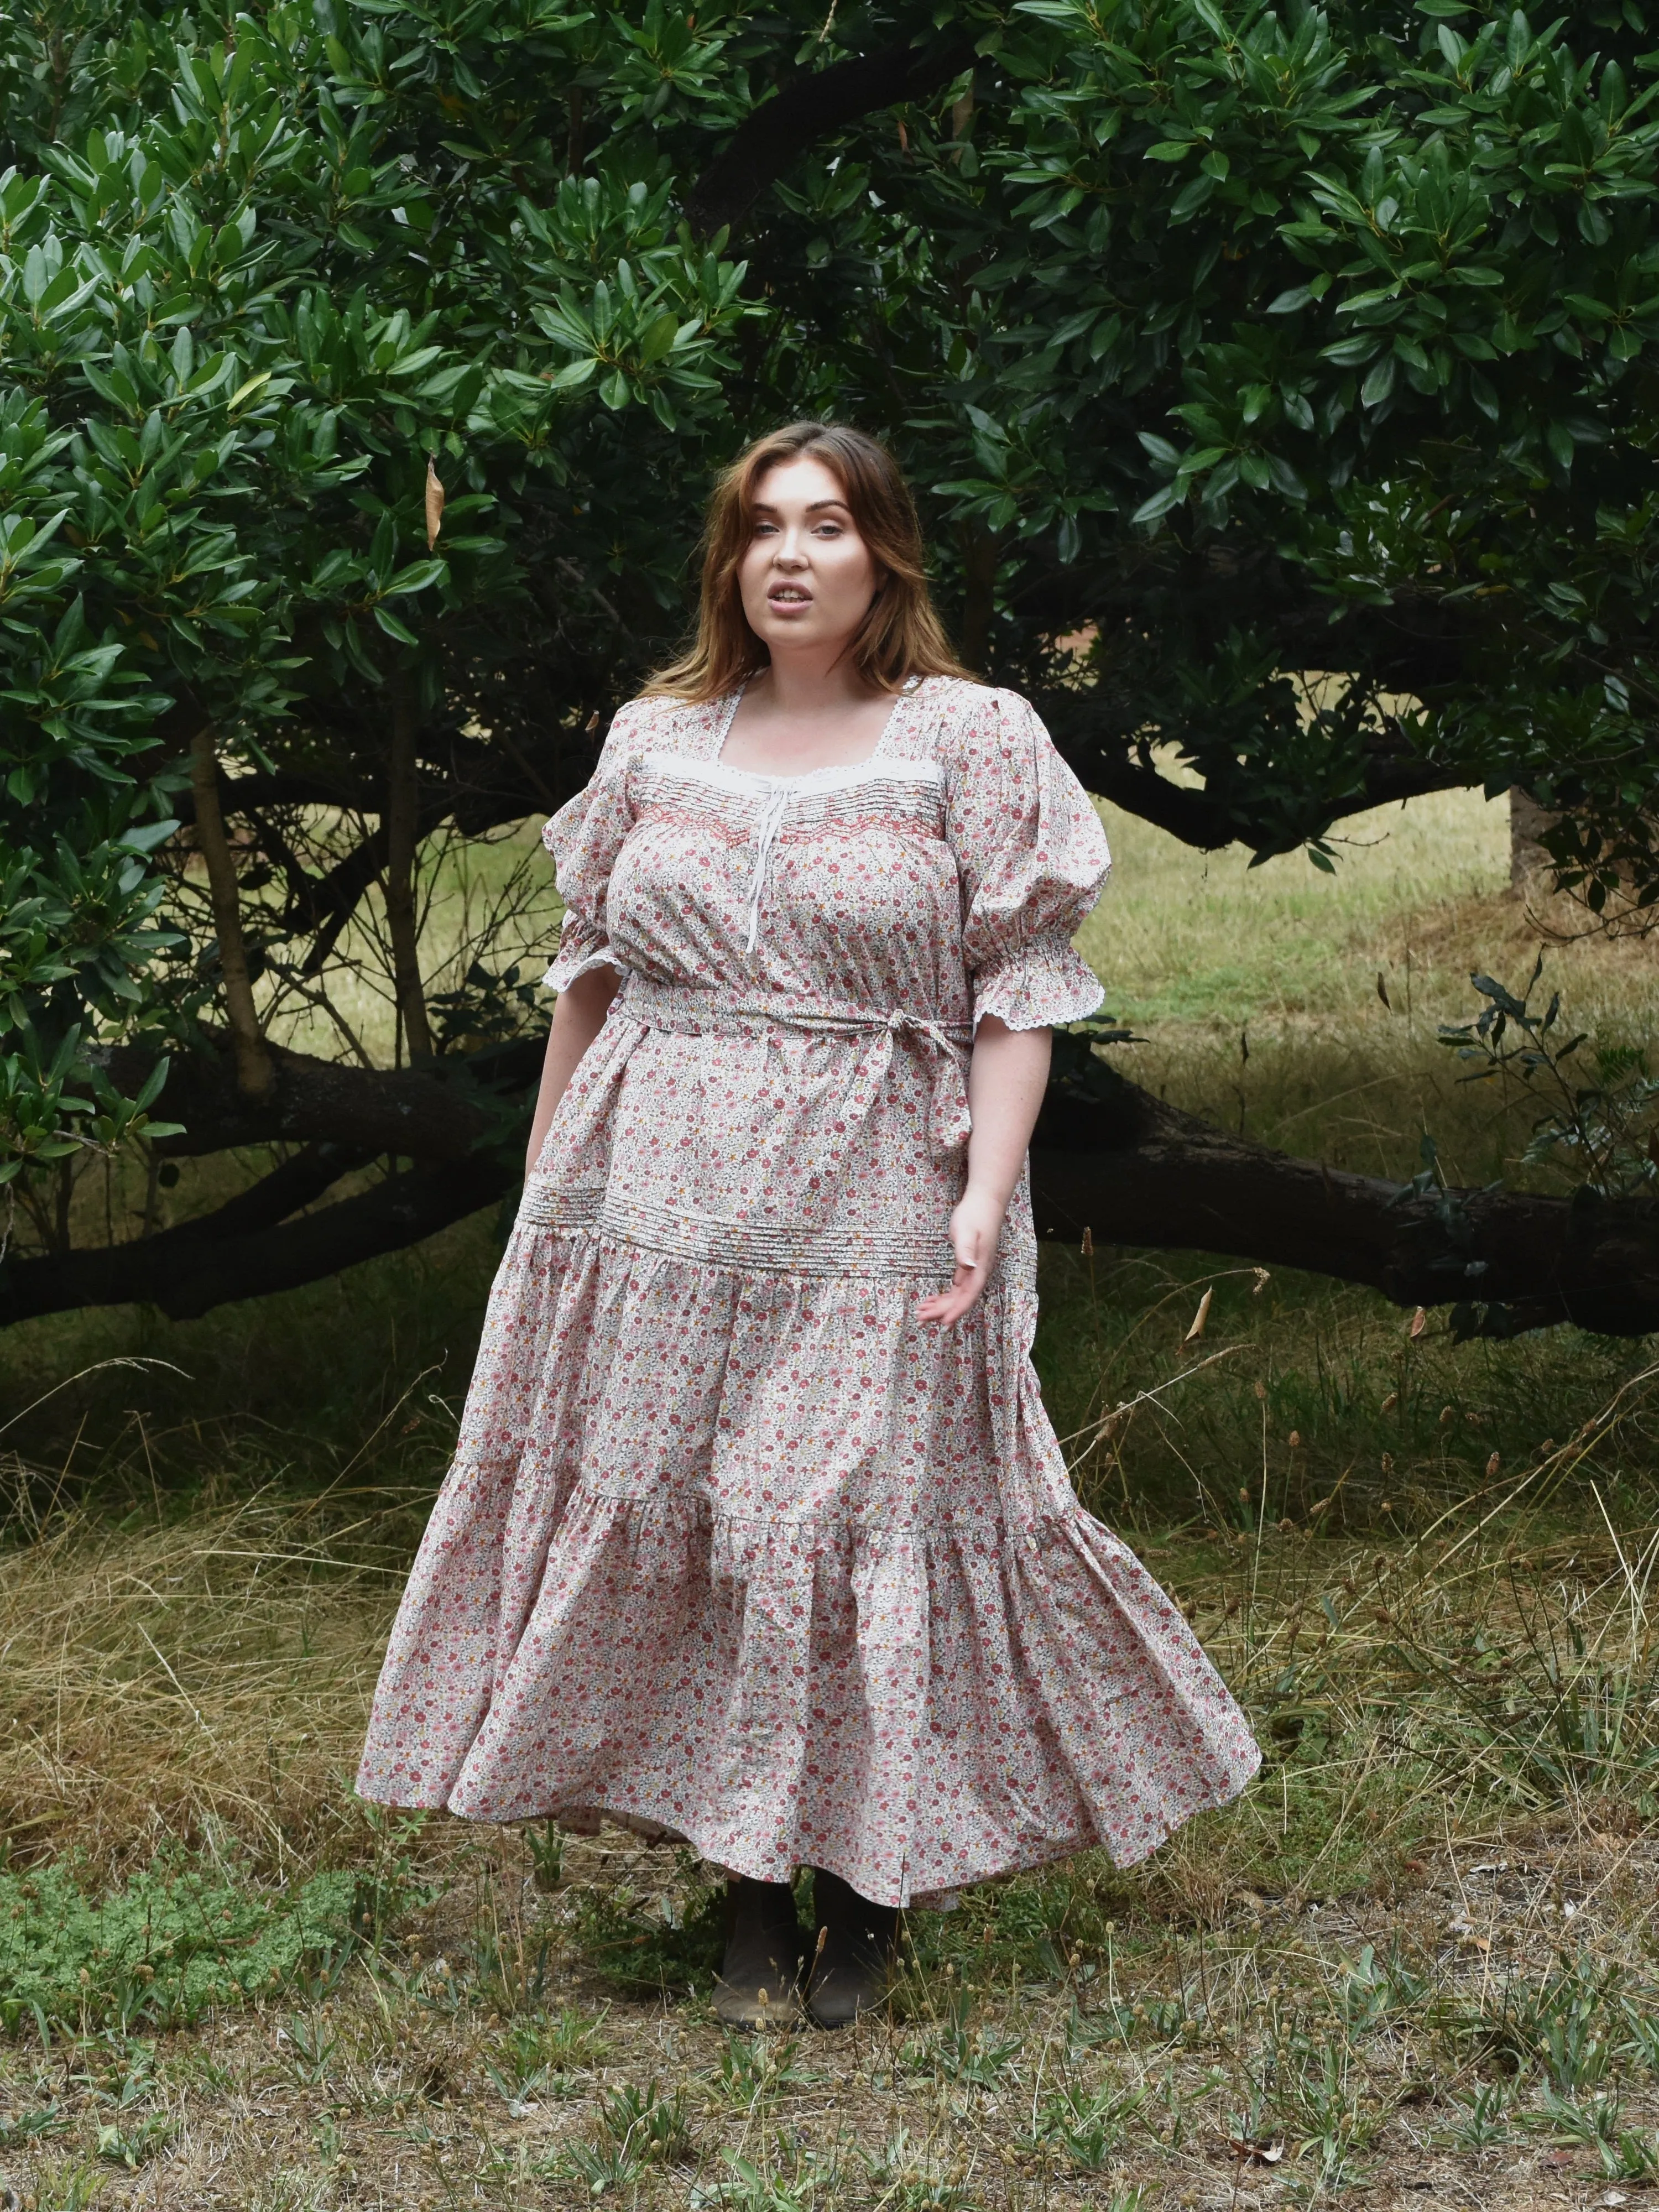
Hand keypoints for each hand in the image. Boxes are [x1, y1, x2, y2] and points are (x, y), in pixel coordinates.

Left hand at [916, 1186, 1006, 1329]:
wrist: (984, 1202)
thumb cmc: (974, 1215)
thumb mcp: (966, 1231)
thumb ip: (966, 1250)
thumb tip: (968, 1267)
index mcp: (980, 1267)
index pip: (969, 1295)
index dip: (957, 1310)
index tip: (943, 1323)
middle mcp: (979, 1272)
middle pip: (961, 1299)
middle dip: (941, 1311)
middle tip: (920, 1319)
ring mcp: (974, 1269)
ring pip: (958, 1295)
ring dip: (941, 1306)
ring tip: (921, 1313)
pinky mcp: (969, 1265)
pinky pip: (957, 1287)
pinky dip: (944, 1295)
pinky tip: (931, 1300)